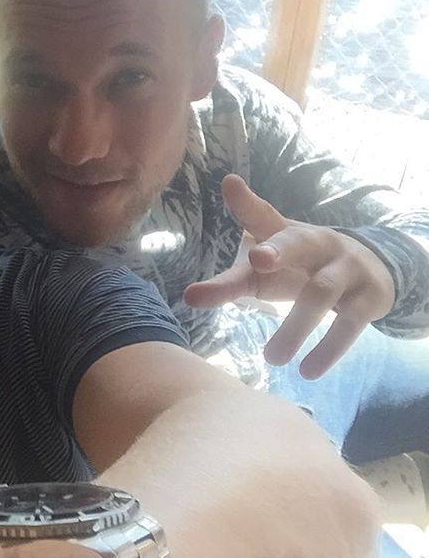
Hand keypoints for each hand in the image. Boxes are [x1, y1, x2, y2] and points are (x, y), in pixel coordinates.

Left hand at [183, 174, 394, 377]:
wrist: (370, 271)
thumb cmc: (301, 267)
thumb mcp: (268, 268)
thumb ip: (229, 280)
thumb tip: (187, 296)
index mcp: (286, 233)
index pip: (262, 216)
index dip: (246, 203)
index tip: (230, 185)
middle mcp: (317, 243)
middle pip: (297, 241)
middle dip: (278, 249)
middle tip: (257, 260)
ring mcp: (345, 268)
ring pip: (320, 294)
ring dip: (294, 327)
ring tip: (271, 359)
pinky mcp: (367, 298)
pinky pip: (348, 324)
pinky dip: (328, 349)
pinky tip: (308, 371)